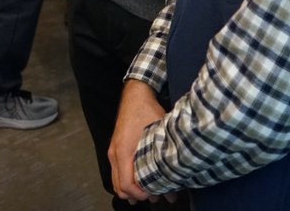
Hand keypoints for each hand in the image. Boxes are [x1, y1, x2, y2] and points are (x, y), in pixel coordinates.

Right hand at [109, 80, 165, 203]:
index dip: (141, 194)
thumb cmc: (147, 112)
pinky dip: (129, 180)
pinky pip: (118, 173)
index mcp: (123, 151)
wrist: (135, 95)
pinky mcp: (116, 150)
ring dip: (133, 190)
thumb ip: (163, 155)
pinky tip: (144, 180)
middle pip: (119, 188)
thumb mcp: (159, 133)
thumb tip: (176, 176)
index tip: (156, 194)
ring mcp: (113, 152)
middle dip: (138, 195)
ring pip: (117, 182)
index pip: (127, 185)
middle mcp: (115, 154)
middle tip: (157, 195)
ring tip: (152, 190)